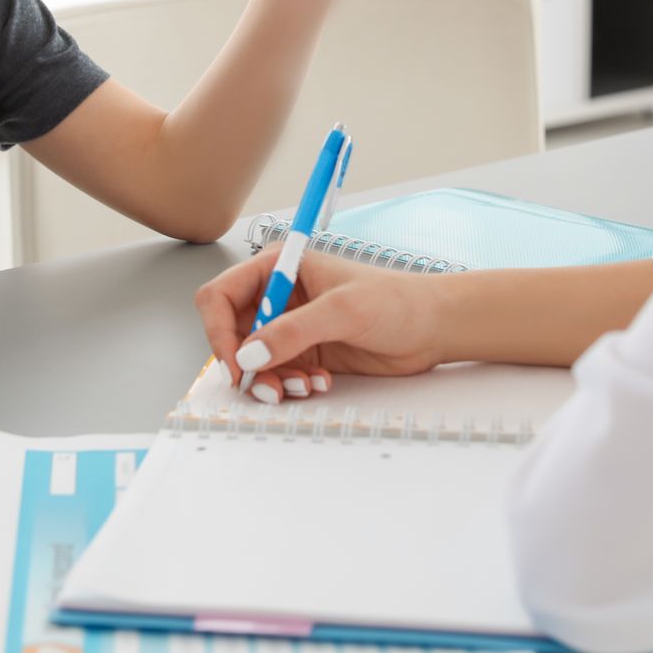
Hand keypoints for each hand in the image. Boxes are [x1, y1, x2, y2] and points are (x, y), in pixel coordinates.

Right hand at [194, 244, 447, 402]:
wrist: (433, 327)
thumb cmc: (397, 301)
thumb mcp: (342, 312)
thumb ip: (292, 332)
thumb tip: (249, 355)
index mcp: (279, 266)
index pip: (221, 296)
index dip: (219, 331)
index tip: (236, 364)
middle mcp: (278, 295)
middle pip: (231, 333)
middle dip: (246, 364)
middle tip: (267, 386)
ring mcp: (290, 325)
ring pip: (252, 360)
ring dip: (270, 380)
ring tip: (303, 385)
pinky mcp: (304, 351)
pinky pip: (276, 374)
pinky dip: (289, 385)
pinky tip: (318, 382)